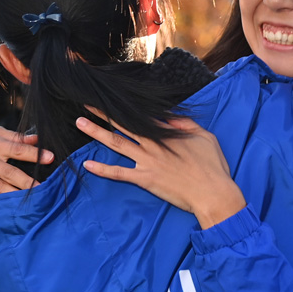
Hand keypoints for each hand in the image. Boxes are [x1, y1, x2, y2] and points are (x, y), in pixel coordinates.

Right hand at [0, 127, 52, 198]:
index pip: (17, 149)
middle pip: (10, 173)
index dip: (34, 154)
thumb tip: (37, 138)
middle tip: (45, 187)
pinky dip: (1, 204)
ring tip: (35, 199)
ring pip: (0, 189)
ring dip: (18, 195)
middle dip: (29, 181)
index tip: (50, 158)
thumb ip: (15, 137)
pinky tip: (14, 207)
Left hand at [77, 108, 245, 228]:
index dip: (125, 107)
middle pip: (123, 124)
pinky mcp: (144, 179)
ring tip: (80, 123)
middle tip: (87, 102)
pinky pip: (119, 173)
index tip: (111, 98)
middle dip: (104, 113)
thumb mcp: (204, 136)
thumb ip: (185, 124)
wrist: (212, 193)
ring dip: (97, 133)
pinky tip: (87, 164)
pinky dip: (102, 169)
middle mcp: (152, 144)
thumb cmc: (212, 165)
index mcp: (166, 133)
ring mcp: (147, 161)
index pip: (141, 115)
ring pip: (117, 143)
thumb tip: (170, 116)